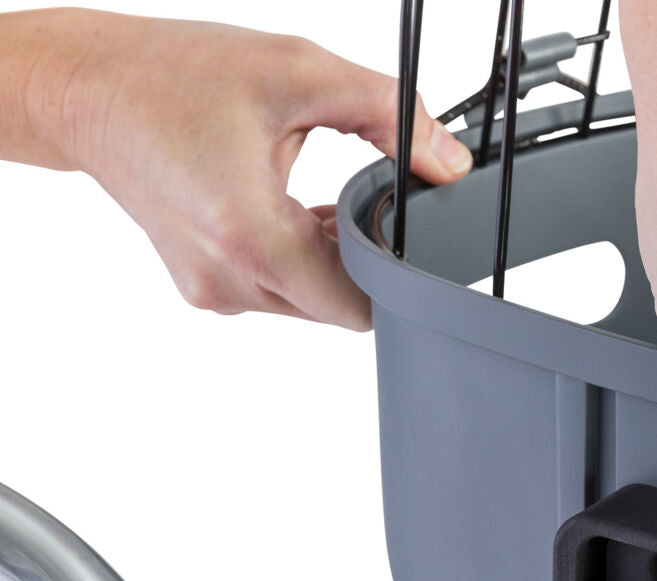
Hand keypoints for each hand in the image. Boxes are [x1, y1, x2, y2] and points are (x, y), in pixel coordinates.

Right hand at [38, 11, 471, 329]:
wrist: (83, 87)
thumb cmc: (171, 75)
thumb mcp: (299, 72)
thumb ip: (390, 114)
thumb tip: (448, 161)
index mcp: (251, 237)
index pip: (360, 307)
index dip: (396, 275)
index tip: (401, 233)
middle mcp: (228, 279)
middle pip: (338, 306)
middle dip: (362, 258)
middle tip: (357, 196)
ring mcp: (211, 289)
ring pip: (308, 301)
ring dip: (327, 256)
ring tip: (307, 192)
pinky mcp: (202, 284)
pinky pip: (275, 289)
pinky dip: (295, 256)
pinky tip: (285, 205)